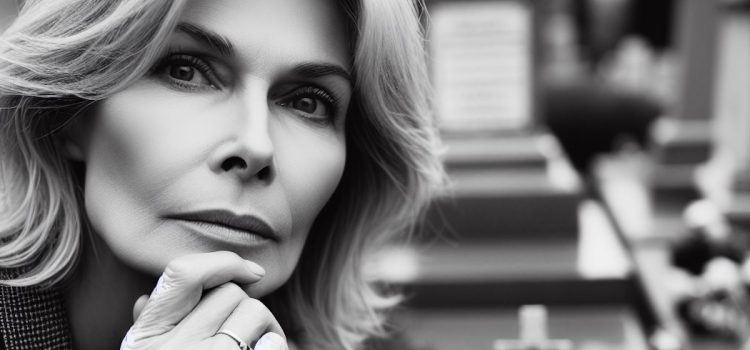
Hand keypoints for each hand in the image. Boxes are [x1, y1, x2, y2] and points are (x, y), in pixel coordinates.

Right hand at [121, 251, 288, 349]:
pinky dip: (277, 345)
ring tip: (258, 346)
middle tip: (250, 332)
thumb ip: (150, 329)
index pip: (183, 273)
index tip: (252, 272)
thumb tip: (143, 301)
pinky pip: (272, 341)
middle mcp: (170, 348)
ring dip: (266, 327)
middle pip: (230, 292)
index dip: (223, 262)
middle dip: (246, 306)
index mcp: (145, 337)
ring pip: (254, 311)